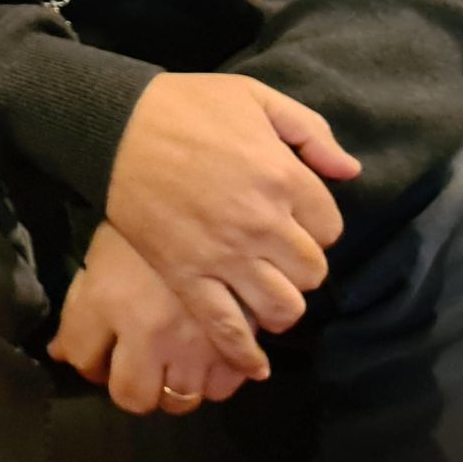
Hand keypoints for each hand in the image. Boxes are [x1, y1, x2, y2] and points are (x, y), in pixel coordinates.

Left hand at [48, 224, 255, 413]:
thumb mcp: (102, 256)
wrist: (210, 196)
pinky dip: (213, 379)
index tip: (98, 353)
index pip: (82, 359)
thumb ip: (80, 308)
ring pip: (179, 399)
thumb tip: (59, 352)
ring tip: (173, 363)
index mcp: (108, 301)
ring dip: (172, 386)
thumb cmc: (146, 222)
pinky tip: (207, 357)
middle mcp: (149, 330)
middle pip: (133, 396)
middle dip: (130, 386)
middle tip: (136, 367)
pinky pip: (222, 388)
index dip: (87, 360)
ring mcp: (195, 341)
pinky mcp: (238, 340)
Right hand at [104, 73, 360, 371]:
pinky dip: (243, 352)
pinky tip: (253, 364)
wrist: (113, 124)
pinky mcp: (187, 275)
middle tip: (278, 257)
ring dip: (281, 304)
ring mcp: (225, 254)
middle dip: (300, 266)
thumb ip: (310, 132)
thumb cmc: (186, 105)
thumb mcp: (255, 97)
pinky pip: (226, 326)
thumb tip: (349, 171)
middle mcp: (263, 223)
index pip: (330, 227)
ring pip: (281, 306)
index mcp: (284, 178)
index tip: (294, 220)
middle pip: (311, 271)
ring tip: (266, 294)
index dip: (315, 226)